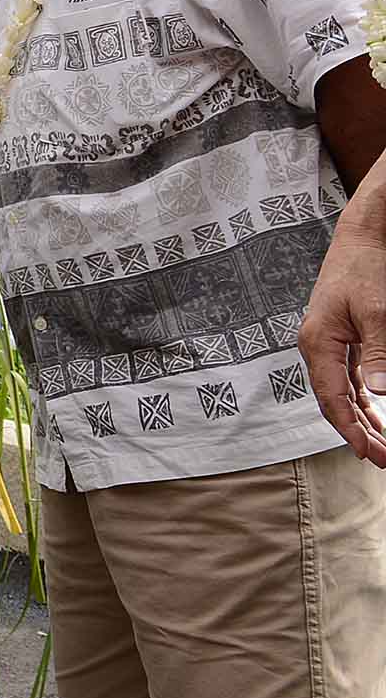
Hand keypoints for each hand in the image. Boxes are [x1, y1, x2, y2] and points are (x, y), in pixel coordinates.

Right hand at [299, 211, 385, 468]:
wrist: (363, 237)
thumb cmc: (366, 269)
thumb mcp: (377, 312)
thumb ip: (379, 354)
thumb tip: (380, 394)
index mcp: (317, 342)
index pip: (332, 397)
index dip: (350, 429)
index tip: (370, 454)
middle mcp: (318, 347)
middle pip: (335, 401)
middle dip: (359, 432)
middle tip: (384, 460)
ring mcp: (329, 344)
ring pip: (343, 393)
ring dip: (362, 420)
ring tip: (382, 445)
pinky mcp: (343, 339)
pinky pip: (350, 379)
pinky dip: (363, 400)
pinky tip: (375, 415)